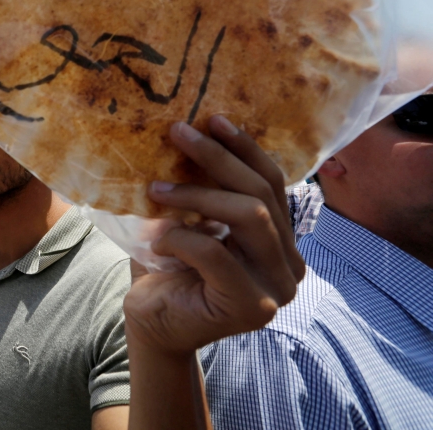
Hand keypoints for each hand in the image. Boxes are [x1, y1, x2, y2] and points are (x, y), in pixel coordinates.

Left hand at [123, 115, 304, 356]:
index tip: (213, 119)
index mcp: (283, 242)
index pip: (272, 184)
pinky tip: (158, 240)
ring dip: (196, 195)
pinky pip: (216, 252)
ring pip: (248, 216)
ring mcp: (277, 289)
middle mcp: (290, 266)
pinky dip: (181, 237)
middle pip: (261, 195)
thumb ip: (206, 190)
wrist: (153, 326)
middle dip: (217, 159)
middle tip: (178, 133)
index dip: (245, 148)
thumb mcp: (192, 222)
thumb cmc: (170, 270)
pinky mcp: (251, 306)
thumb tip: (194, 131)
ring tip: (156, 188)